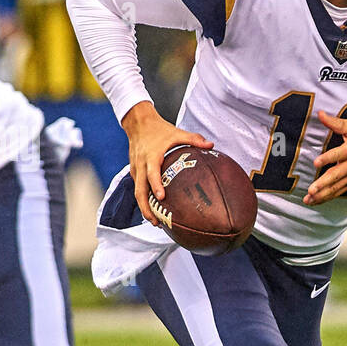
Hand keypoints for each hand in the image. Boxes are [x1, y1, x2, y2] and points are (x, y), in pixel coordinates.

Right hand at [121, 101, 212, 224]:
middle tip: (157, 222)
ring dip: (144, 208)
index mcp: (151, 157)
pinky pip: (138, 188)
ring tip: (155, 221)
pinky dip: (144, 199)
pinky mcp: (134, 172)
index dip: (156, 186)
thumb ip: (194, 139)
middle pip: (140, 191)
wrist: (138, 123)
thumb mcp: (177, 132)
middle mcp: (141, 165)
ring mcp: (136, 170)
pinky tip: (153, 208)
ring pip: (137, 193)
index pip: (152, 174)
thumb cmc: (159, 129)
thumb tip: (211, 145)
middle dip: (146, 208)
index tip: (162, 197)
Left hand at [305, 111, 346, 204]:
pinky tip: (316, 200)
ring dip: (322, 195)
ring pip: (336, 188)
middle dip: (323, 184)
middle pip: (336, 176)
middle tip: (311, 190)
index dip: (327, 158)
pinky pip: (339, 192)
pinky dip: (327, 197)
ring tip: (309, 199)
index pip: (338, 154)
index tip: (316, 162)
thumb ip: (335, 123)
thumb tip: (320, 114)